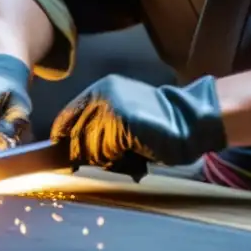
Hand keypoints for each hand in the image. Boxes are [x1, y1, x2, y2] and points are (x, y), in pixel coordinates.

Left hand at [50, 74, 226, 168]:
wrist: (188, 123)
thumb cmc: (157, 126)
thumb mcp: (121, 118)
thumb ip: (97, 126)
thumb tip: (68, 150)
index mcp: (101, 89)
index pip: (67, 116)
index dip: (62, 138)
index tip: (63, 155)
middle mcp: (103, 94)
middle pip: (75, 136)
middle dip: (87, 154)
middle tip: (111, 159)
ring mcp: (112, 107)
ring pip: (89, 148)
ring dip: (106, 159)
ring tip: (128, 155)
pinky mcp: (121, 122)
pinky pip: (105, 153)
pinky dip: (118, 160)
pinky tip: (135, 155)